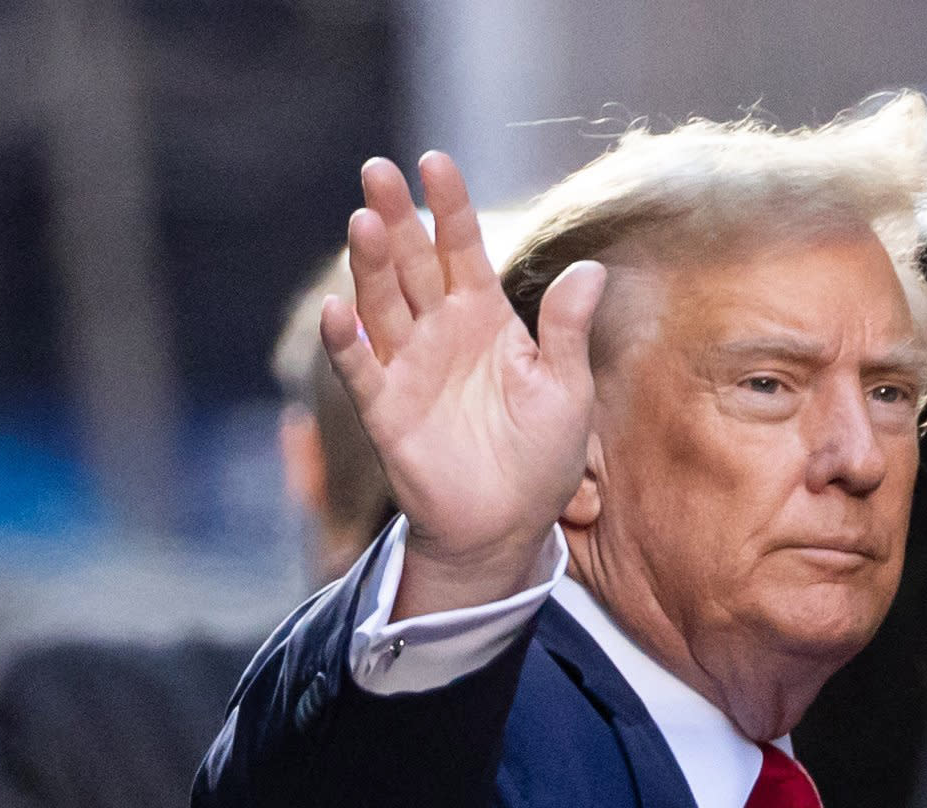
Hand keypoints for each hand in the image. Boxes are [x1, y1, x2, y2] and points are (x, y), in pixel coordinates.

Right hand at [322, 153, 605, 617]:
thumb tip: (590, 268)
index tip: (435, 161)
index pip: (463, 248)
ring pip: (382, 304)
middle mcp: (439, 332)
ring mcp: (408, 368)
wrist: (508, 527)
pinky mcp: (386, 412)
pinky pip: (361, 371)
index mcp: (484, 317)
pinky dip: (346, 344)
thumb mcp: (566, 391)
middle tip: (376, 169)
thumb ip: (566, 330)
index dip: (449, 206)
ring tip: (363, 222)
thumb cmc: (540, 458)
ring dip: (370, 265)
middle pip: (412, 263)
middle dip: (395, 216)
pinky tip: (337, 311)